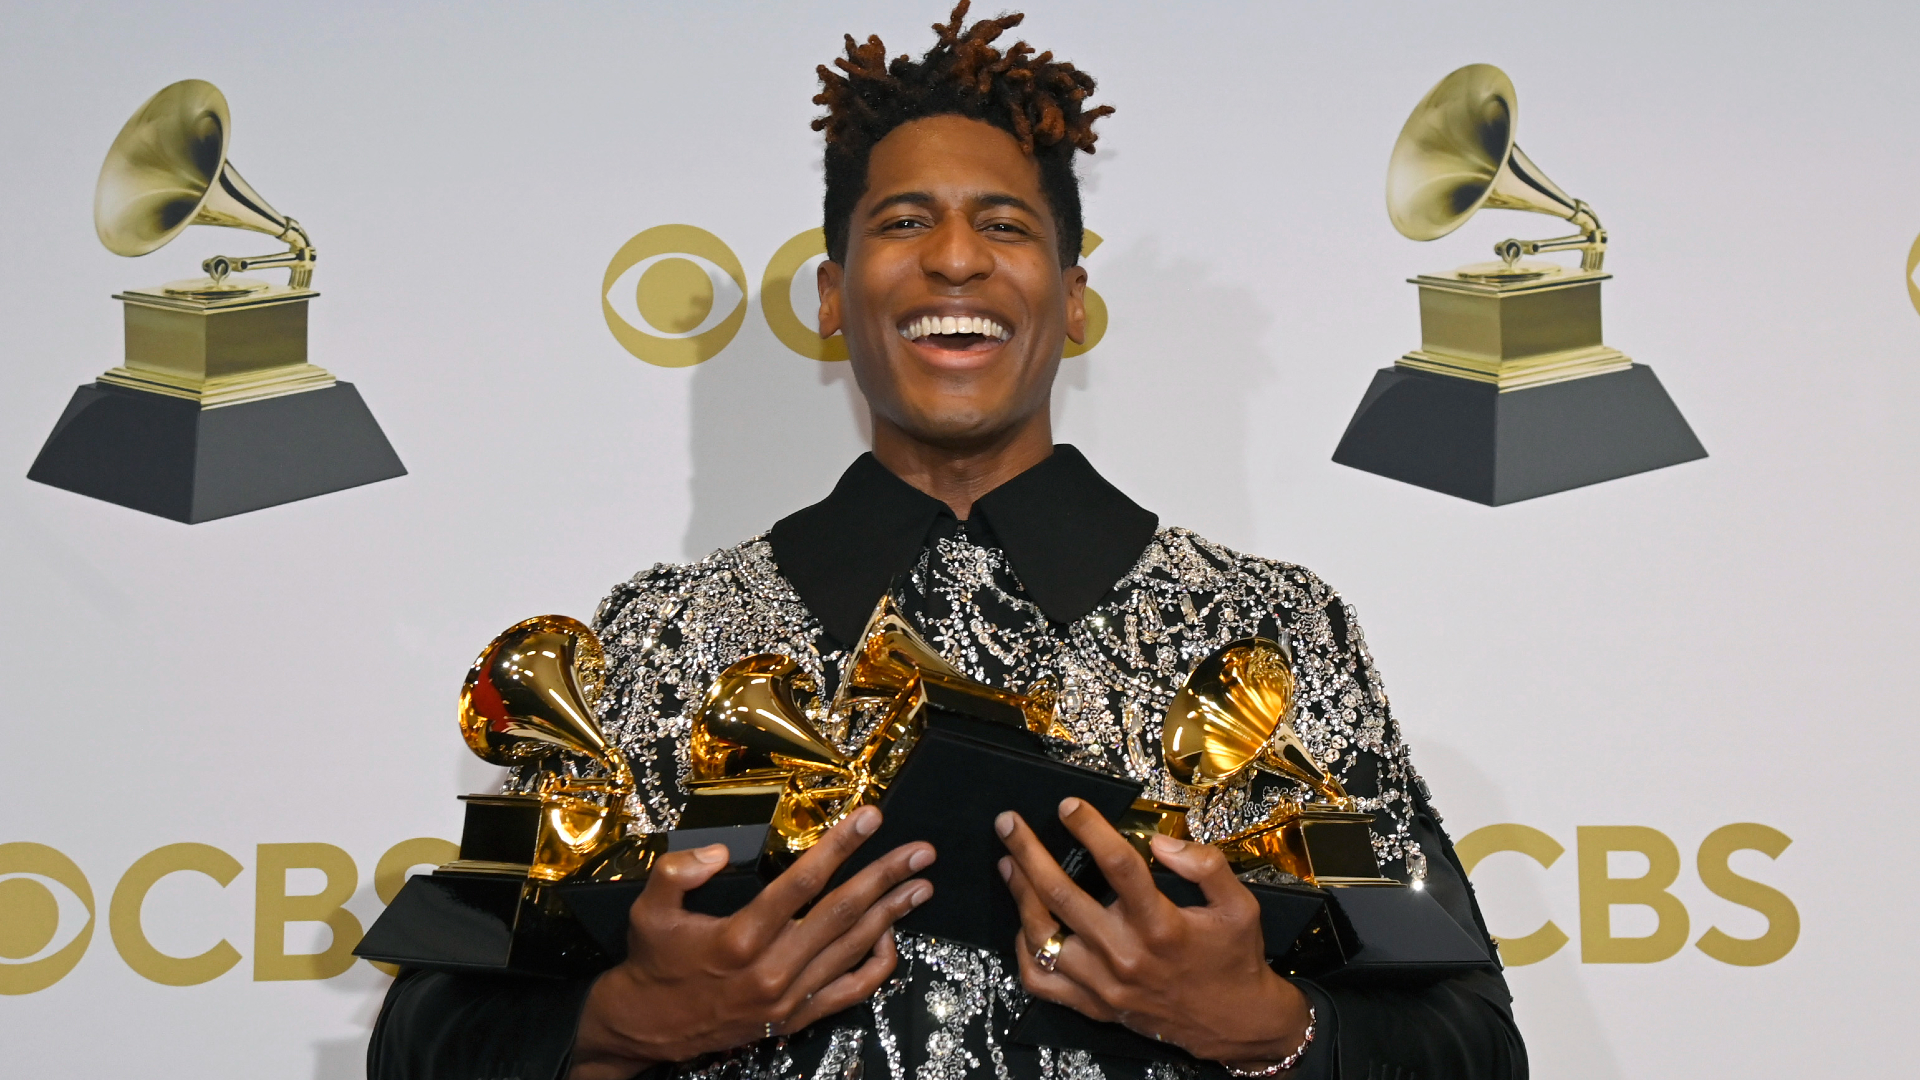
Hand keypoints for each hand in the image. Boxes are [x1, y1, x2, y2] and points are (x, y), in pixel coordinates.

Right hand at [569, 806, 933, 1079]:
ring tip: (922, 885)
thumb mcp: (648, 910)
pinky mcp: (796, 1018)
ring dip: (893, 913)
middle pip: (843, 912)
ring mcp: (789, 997)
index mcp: (740, 937)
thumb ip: (678, 871)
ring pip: (854, 948)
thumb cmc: (653, 963)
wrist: (646, 1028)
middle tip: (920, 852)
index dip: (840, 846)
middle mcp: (772, 968)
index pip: (802, 881)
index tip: (871, 818)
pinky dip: (878, 964)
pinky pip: (851, 991)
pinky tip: (891, 936)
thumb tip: (720, 850)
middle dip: (886, 876)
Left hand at [997, 799, 1311, 1067]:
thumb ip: (1206, 865)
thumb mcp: (1240, 905)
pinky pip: (1041, 981)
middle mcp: (1125, 954)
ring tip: (1008, 863)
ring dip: (1020, 895)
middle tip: (1008, 823)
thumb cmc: (1234, 958)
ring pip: (1043, 936)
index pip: (1117, 864)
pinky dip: (1024, 950)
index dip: (1089, 828)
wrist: (1234, 1022)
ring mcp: (1103, 984)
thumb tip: (1160, 841)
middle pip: (1062, 894)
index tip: (1068, 805)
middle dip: (1029, 852)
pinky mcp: (1094, 1005)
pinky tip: (1025, 923)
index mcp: (1161, 925)